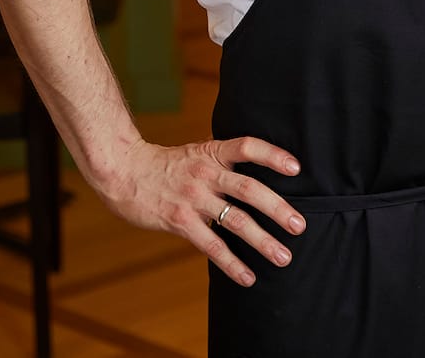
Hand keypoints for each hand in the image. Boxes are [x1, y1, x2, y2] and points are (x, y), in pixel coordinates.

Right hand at [99, 134, 305, 286]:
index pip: (247, 147)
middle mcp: (206, 173)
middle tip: (299, 225)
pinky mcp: (180, 221)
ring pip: (234, 220)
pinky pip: (211, 245)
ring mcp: (193, 198)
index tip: (296, 168)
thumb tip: (257, 173)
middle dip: (276, 208)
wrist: (125, 172)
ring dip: (261, 240)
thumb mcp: (197, 153)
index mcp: (212, 153)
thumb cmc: (167, 165)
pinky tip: (248, 276)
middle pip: (248, 189)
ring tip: (283, 255)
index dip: (272, 155)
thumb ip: (223, 162)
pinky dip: (231, 263)